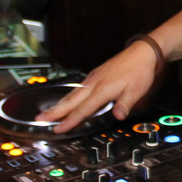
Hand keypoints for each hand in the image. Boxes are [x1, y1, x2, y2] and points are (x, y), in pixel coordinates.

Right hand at [36, 41, 158, 132]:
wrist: (142, 52)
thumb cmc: (139, 70)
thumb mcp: (136, 90)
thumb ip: (125, 104)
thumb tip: (118, 116)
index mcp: (102, 89)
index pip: (83, 109)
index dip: (70, 121)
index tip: (58, 129)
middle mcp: (94, 83)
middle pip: (71, 101)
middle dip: (55, 112)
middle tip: (40, 119)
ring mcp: (93, 78)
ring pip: (73, 94)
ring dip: (59, 104)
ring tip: (46, 112)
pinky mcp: (95, 75)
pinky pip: (78, 88)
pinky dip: (69, 97)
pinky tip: (67, 100)